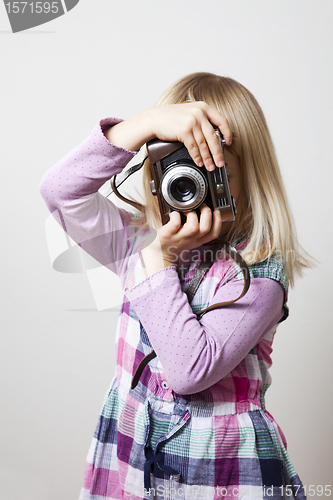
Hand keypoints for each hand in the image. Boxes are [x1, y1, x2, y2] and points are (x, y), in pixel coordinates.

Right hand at [105, 102, 231, 170]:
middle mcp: (199, 113)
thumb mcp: (189, 112)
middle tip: (220, 162)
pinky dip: (197, 157)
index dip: (227, 133)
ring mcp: (192, 122)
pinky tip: (199, 162)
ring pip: (204, 144)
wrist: (154, 118)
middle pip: (213, 136)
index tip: (228, 143)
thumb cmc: (170, 117)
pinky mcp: (184, 131)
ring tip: (210, 166)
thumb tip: (213, 136)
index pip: (222, 120)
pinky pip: (194, 148)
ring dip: (207, 158)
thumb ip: (202, 119)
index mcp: (203, 107)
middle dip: (218, 152)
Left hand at [141, 205, 222, 276]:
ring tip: (187, 209)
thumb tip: (201, 213)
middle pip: (206, 228)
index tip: (217, 212)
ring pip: (193, 227)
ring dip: (192, 214)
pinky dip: (176, 215)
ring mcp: (179, 237)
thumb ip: (196, 230)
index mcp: (196, 240)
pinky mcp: (167, 234)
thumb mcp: (188, 240)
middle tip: (201, 206)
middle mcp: (190, 240)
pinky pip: (175, 223)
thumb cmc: (172, 244)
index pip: (213, 234)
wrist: (157, 254)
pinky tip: (174, 213)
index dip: (218, 222)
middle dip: (207, 213)